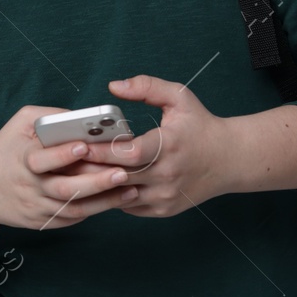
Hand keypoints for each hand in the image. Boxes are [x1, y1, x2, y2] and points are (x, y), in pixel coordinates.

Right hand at [0, 105, 138, 230]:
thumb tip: (82, 118)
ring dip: (104, 200)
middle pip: (65, 189)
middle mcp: (29, 187)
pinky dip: (95, 210)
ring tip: (131, 190)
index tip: (85, 146)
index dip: (63, 154)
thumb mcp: (19, 123)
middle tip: (124, 172)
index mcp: (21, 159)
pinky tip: (116, 200)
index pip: (42, 159)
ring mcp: (36, 208)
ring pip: (74, 208)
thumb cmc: (6, 149)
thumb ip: (49, 115)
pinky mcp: (42, 222)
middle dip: (96, 182)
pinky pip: (72, 218)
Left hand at [76, 75, 234, 217]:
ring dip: (98, 185)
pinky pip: (129, 206)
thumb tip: (113, 86)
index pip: (129, 153)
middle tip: (65, 159)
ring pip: (120, 196)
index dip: (101, 151)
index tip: (78, 144)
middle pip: (119, 177)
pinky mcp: (164, 209)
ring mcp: (165, 196)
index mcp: (170, 146)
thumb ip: (146, 86)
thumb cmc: (201, 125)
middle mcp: (167, 175)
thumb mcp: (179, 97)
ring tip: (74, 172)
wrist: (231, 160)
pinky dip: (113, 195)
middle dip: (90, 168)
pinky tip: (97, 184)